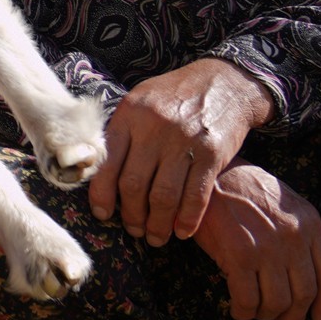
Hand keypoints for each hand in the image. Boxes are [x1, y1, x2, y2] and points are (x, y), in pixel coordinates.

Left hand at [90, 57, 274, 244]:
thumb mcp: (141, 101)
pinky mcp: (212, 153)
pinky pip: (196, 195)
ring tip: (156, 237)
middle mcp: (154, 128)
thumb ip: (121, 131)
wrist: (224, 81)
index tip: (103, 214)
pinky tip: (182, 231)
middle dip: (132, 215)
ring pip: (163, 196)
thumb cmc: (175, 95)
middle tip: (134, 230)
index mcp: (130, 116)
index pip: (107, 162)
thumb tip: (96, 169)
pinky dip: (188, 219)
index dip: (102, 194)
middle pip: (134, 185)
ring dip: (158, 224)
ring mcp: (184, 141)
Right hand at [190, 164, 320, 319]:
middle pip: (305, 294)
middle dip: (293, 316)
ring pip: (277, 302)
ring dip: (267, 315)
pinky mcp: (239, 255)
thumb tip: (303, 276)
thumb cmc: (243, 190)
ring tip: (256, 312)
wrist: (207, 175)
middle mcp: (293, 237)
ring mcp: (267, 247)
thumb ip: (299, 234)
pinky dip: (243, 312)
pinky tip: (238, 310)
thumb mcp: (284, 203)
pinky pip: (248, 300)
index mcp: (309, 223)